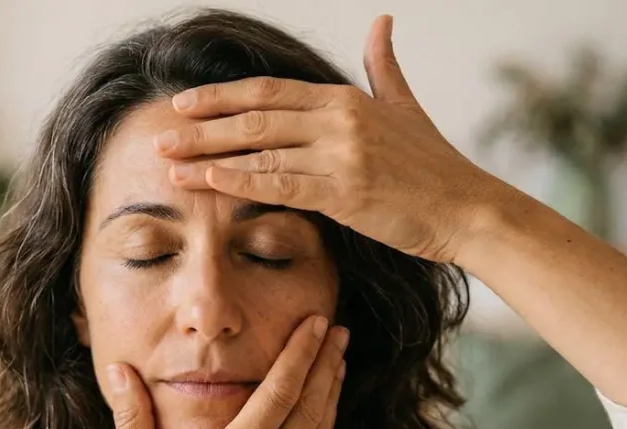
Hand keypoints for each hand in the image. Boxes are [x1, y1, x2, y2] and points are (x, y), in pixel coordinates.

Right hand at [102, 316, 347, 428]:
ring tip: (338, 363)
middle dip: (327, 367)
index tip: (318, 325)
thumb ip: (132, 418)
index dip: (301, 356)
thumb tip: (118, 369)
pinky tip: (324, 415)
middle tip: (340, 333)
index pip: (279, 395)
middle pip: (310, 410)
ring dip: (331, 396)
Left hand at [154, 15, 514, 263]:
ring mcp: (341, 155)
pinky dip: (241, 181)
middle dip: (200, 127)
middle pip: (253, 119)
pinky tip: (208, 180)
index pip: (267, 91)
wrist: (467, 209)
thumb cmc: (434, 165)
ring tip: (168, 164)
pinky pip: (280, 184)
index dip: (221, 97)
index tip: (183, 104)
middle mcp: (338, 120)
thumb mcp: (405, 106)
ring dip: (207, 157)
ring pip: (259, 152)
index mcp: (344, 98)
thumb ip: (383, 66)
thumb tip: (381, 22)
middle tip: (159, 136)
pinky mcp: (345, 193)